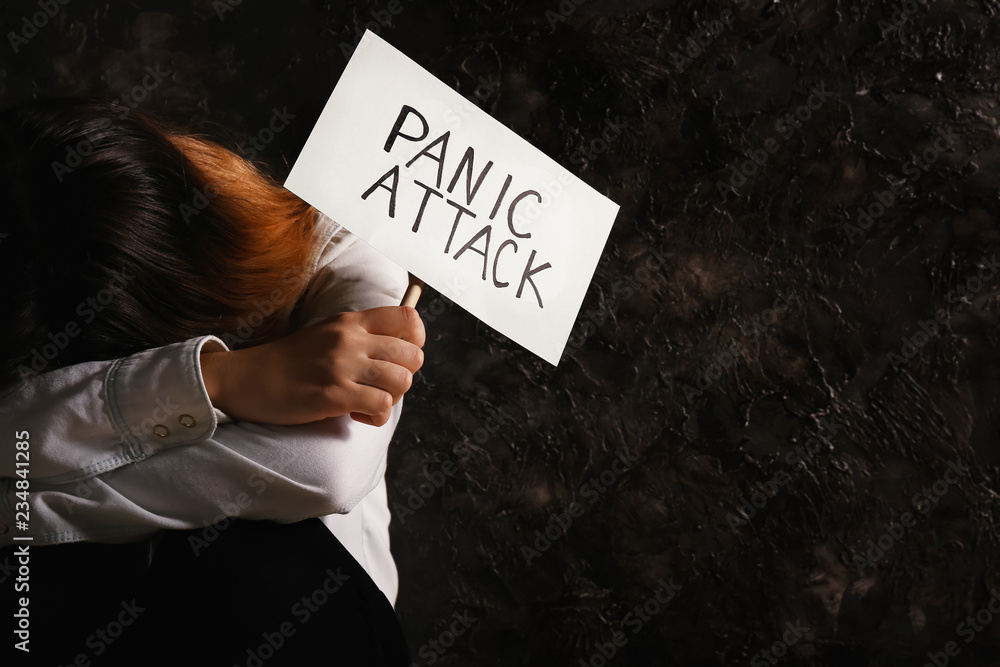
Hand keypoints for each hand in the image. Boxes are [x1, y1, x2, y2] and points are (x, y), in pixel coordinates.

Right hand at [201, 307, 424, 426]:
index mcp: (351, 321)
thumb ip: (360, 336)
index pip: (408, 318)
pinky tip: (357, 414)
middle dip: (405, 376)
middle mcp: (350, 339)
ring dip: (392, 398)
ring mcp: (342, 366)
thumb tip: (398, 350)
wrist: (247, 379)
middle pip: (412, 354)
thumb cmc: (290, 362)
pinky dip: (376, 417)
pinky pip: (382, 406)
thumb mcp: (327, 333)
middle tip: (381, 386)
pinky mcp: (334, 395)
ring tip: (368, 401)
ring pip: (402, 381)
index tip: (400, 358)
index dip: (416, 340)